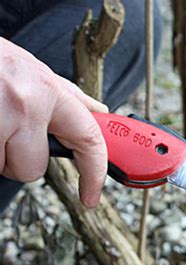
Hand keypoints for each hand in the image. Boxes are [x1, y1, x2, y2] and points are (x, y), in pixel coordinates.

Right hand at [0, 37, 107, 207]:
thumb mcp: (31, 70)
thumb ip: (66, 96)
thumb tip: (97, 112)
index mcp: (47, 90)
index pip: (89, 140)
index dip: (95, 173)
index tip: (91, 195)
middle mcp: (24, 104)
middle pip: (34, 169)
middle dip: (20, 161)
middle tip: (6, 134)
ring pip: (4, 168)